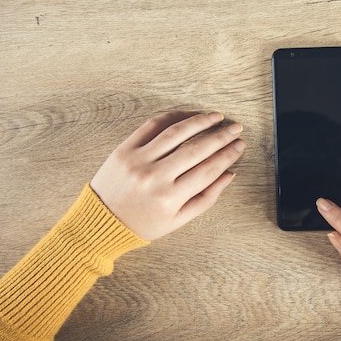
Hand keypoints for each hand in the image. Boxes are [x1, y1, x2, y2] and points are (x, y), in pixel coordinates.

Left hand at [91, 111, 244, 240]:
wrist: (100, 222)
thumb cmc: (142, 223)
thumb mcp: (179, 220)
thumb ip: (207, 197)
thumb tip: (229, 174)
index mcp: (170, 197)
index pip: (208, 170)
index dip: (228, 155)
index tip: (240, 145)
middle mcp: (155, 177)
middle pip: (197, 149)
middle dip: (221, 136)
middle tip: (235, 128)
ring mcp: (138, 160)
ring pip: (176, 132)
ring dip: (200, 121)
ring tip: (216, 117)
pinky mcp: (125, 148)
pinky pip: (153, 126)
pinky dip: (174, 117)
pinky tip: (189, 116)